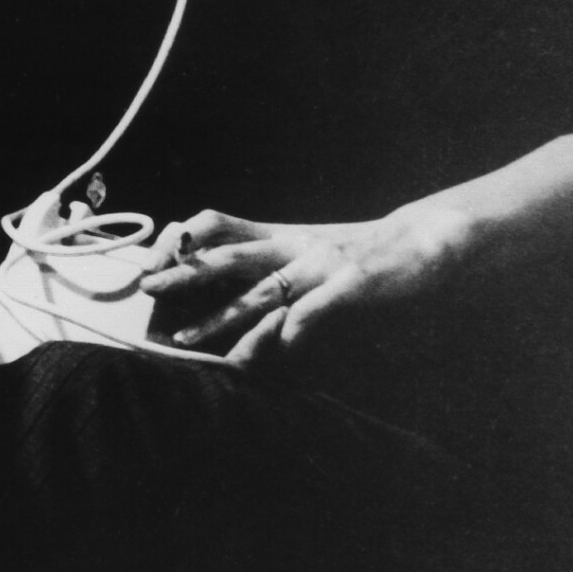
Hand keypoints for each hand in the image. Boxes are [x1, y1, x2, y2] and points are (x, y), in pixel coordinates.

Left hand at [137, 205, 470, 367]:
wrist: (424, 238)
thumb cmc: (359, 251)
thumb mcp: (305, 247)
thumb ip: (268, 262)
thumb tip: (223, 292)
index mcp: (278, 236)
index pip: (217, 224)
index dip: (182, 238)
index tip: (153, 260)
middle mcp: (292, 247)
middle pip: (228, 258)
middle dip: (185, 274)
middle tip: (148, 289)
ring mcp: (321, 265)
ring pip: (263, 292)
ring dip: (223, 317)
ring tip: (189, 340)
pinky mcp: (352, 285)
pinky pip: (317, 308)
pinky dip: (297, 327)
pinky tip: (280, 347)